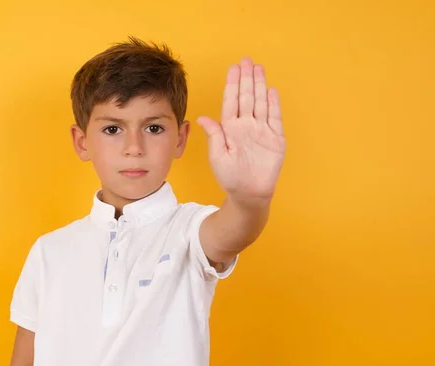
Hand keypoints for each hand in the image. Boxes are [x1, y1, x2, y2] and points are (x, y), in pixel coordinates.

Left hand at [197, 58, 285, 200]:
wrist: (249, 193)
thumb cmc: (230, 177)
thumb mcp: (217, 156)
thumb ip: (214, 135)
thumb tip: (202, 118)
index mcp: (230, 129)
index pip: (231, 101)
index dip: (233, 84)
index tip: (234, 68)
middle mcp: (246, 126)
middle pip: (246, 97)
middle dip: (246, 78)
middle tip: (246, 60)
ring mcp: (261, 131)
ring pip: (260, 102)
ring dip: (260, 85)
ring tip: (259, 68)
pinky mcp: (275, 139)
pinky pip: (275, 117)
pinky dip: (273, 104)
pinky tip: (271, 90)